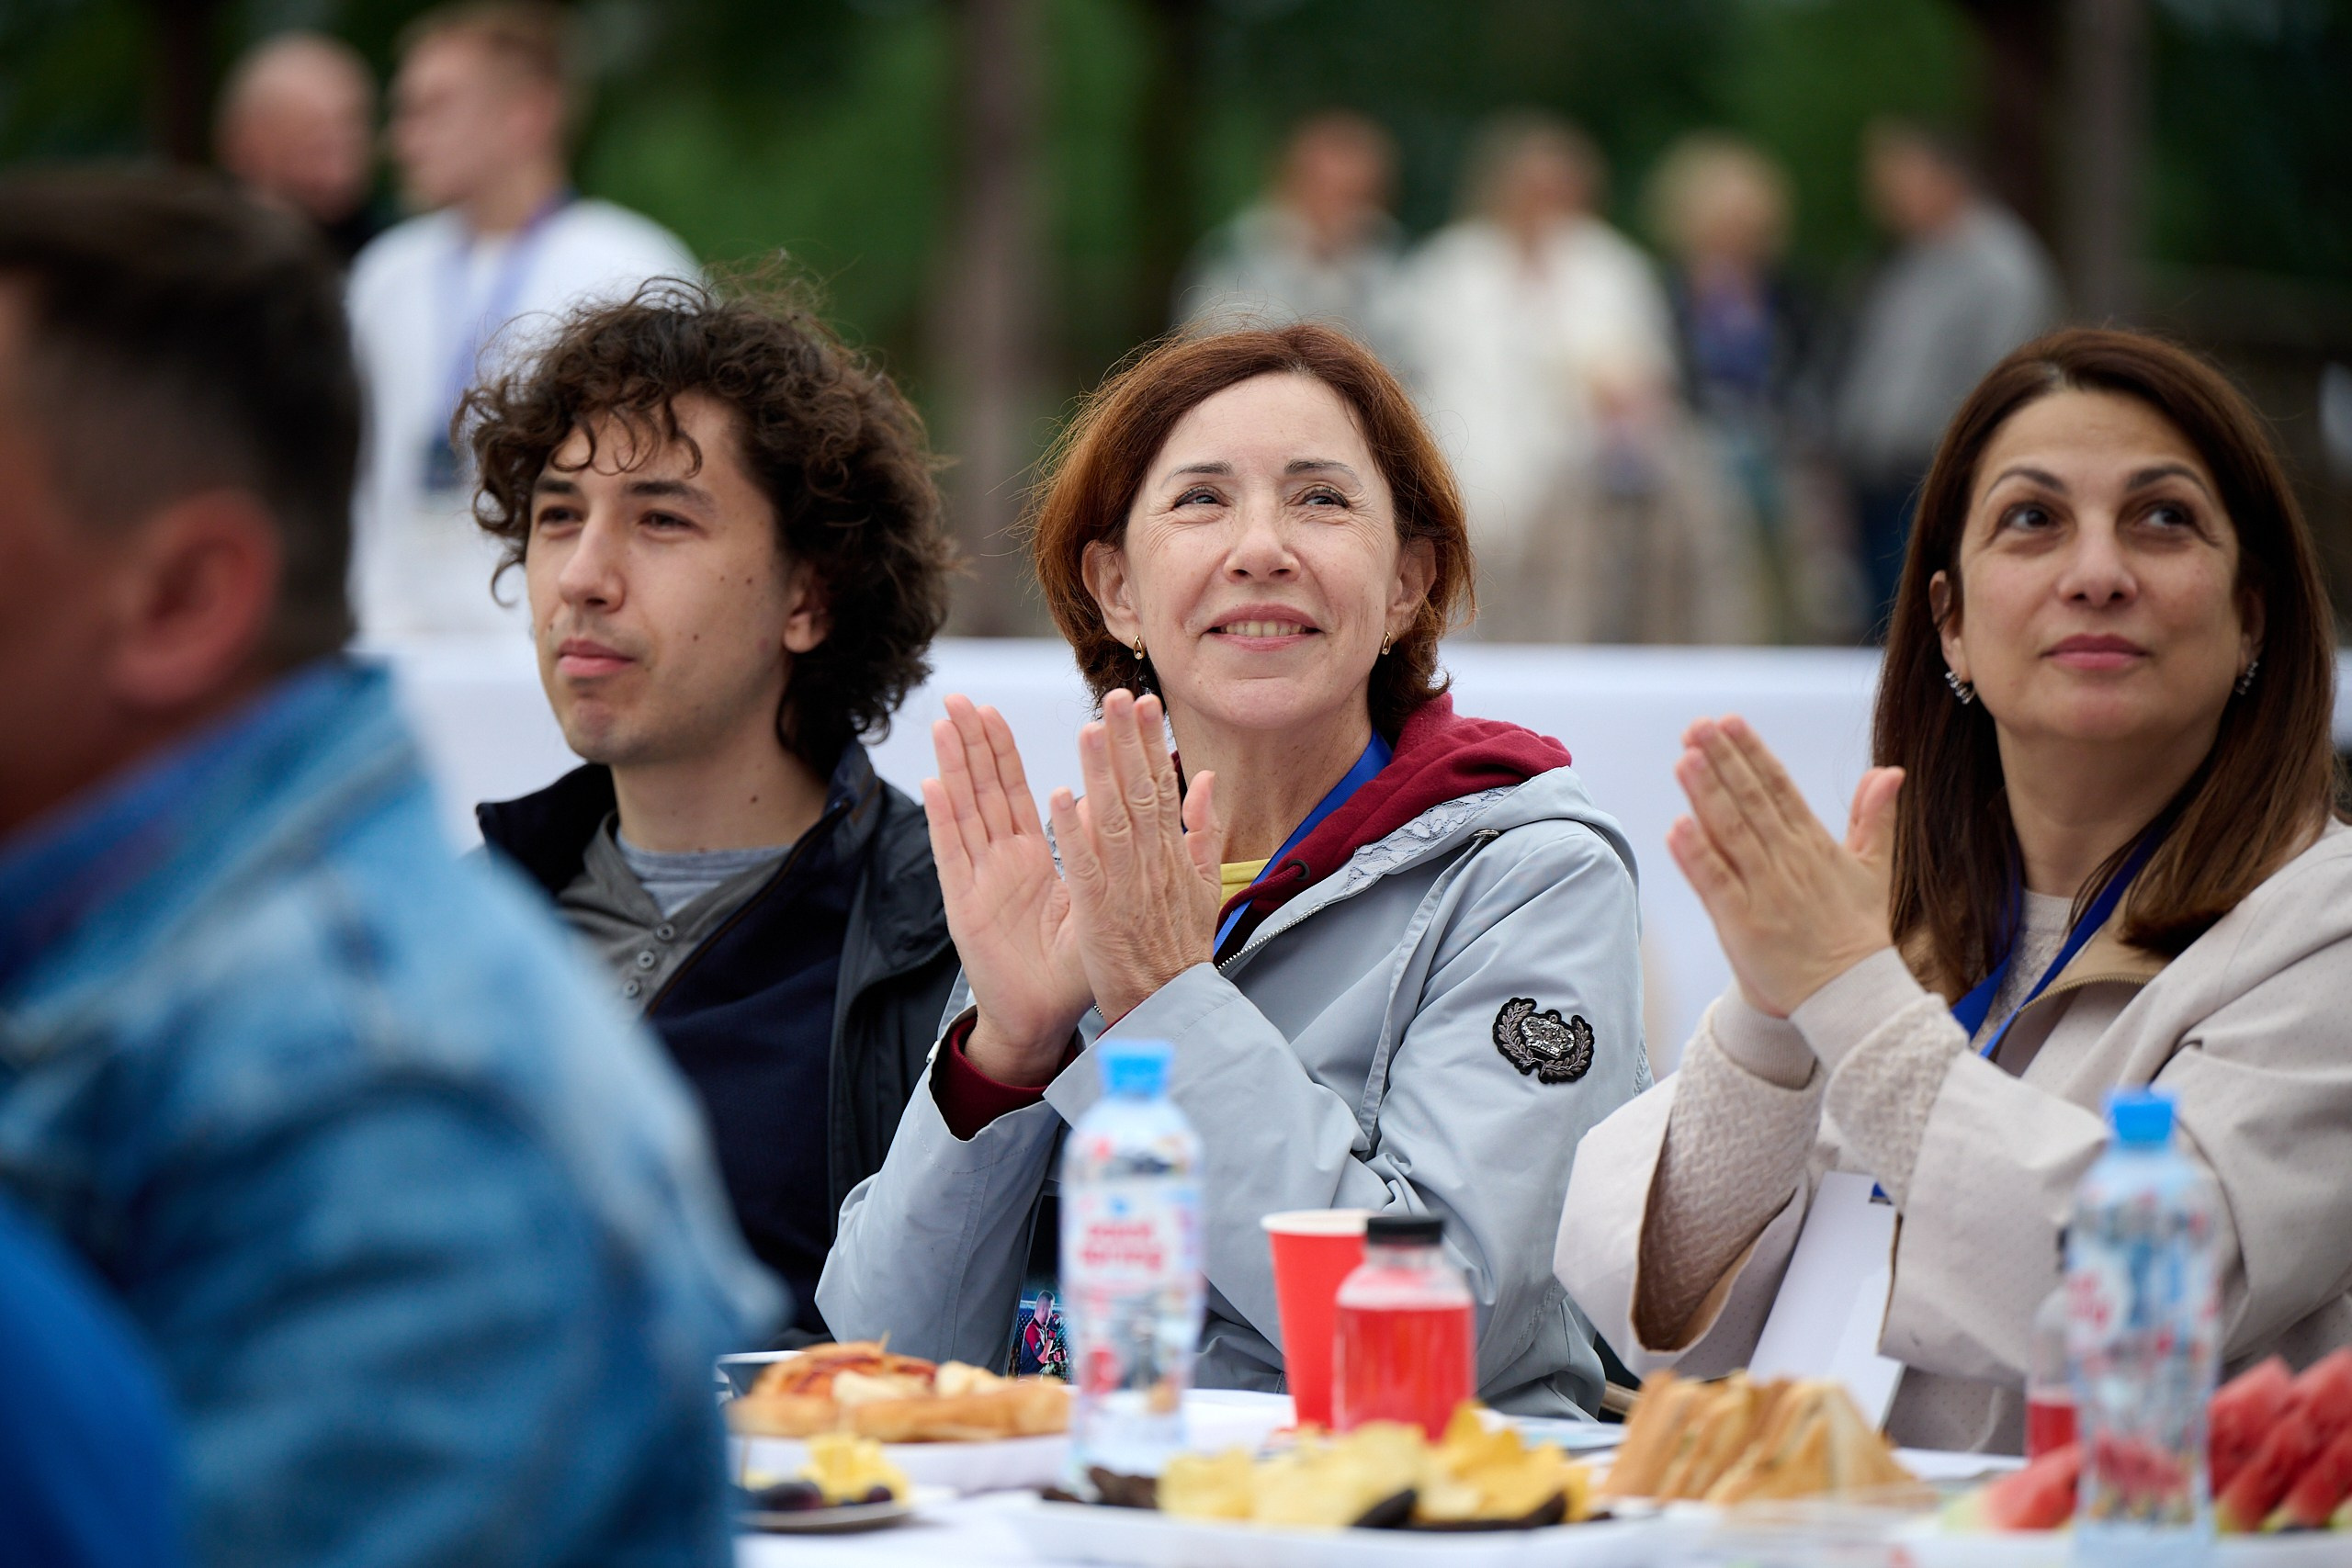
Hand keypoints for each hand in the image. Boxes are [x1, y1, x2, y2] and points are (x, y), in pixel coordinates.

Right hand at [921, 695, 1091, 1083]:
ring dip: (955, 767)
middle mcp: (1000, 863)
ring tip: (946, 725)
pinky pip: (953, 855)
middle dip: (971, 745)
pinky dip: (942, 820)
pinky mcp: (965, 906)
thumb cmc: (1072, 967)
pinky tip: (932, 785)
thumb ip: (1099, 853)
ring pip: (964, 812)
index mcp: (1031, 858)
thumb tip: (1114, 800)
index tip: (994, 710)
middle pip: (982, 791)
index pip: (1014, 792)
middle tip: (959, 699)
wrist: (1046, 1018)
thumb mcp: (1097, 900)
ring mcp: (979, 881)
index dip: (1002, 752)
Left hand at [1050, 690, 1223, 1023]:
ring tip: (1088, 729)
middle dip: (1127, 742)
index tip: (1142, 702)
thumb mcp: (1207, 885)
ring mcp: (1127, 887)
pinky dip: (1073, 833)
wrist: (1172, 1006)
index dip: (1149, 742)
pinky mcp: (1100, 914)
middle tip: (1116, 696)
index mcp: (1174, 853)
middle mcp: (1153, 863)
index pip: (1161, 786)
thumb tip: (1208, 779)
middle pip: (1139, 792)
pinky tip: (1059, 797)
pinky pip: (1085, 867)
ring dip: (1100, 774)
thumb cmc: (1181, 948)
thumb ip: (1204, 830)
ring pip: (1112, 820)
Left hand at [1665, 715, 1902, 1018]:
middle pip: (1750, 801)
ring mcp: (1765, 891)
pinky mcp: (1743, 924)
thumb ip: (1874, 818)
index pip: (1778, 788)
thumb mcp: (1874, 870)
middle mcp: (1789, 862)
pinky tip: (1676, 826)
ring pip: (1730, 833)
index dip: (1752, 752)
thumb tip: (1891, 771)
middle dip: (1722, 760)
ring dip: (1706, 794)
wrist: (1854, 998)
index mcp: (1815, 845)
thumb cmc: (1858, 934)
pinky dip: (1697, 855)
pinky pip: (1716, 883)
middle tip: (1697, 726)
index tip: (1729, 721)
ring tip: (1684, 758)